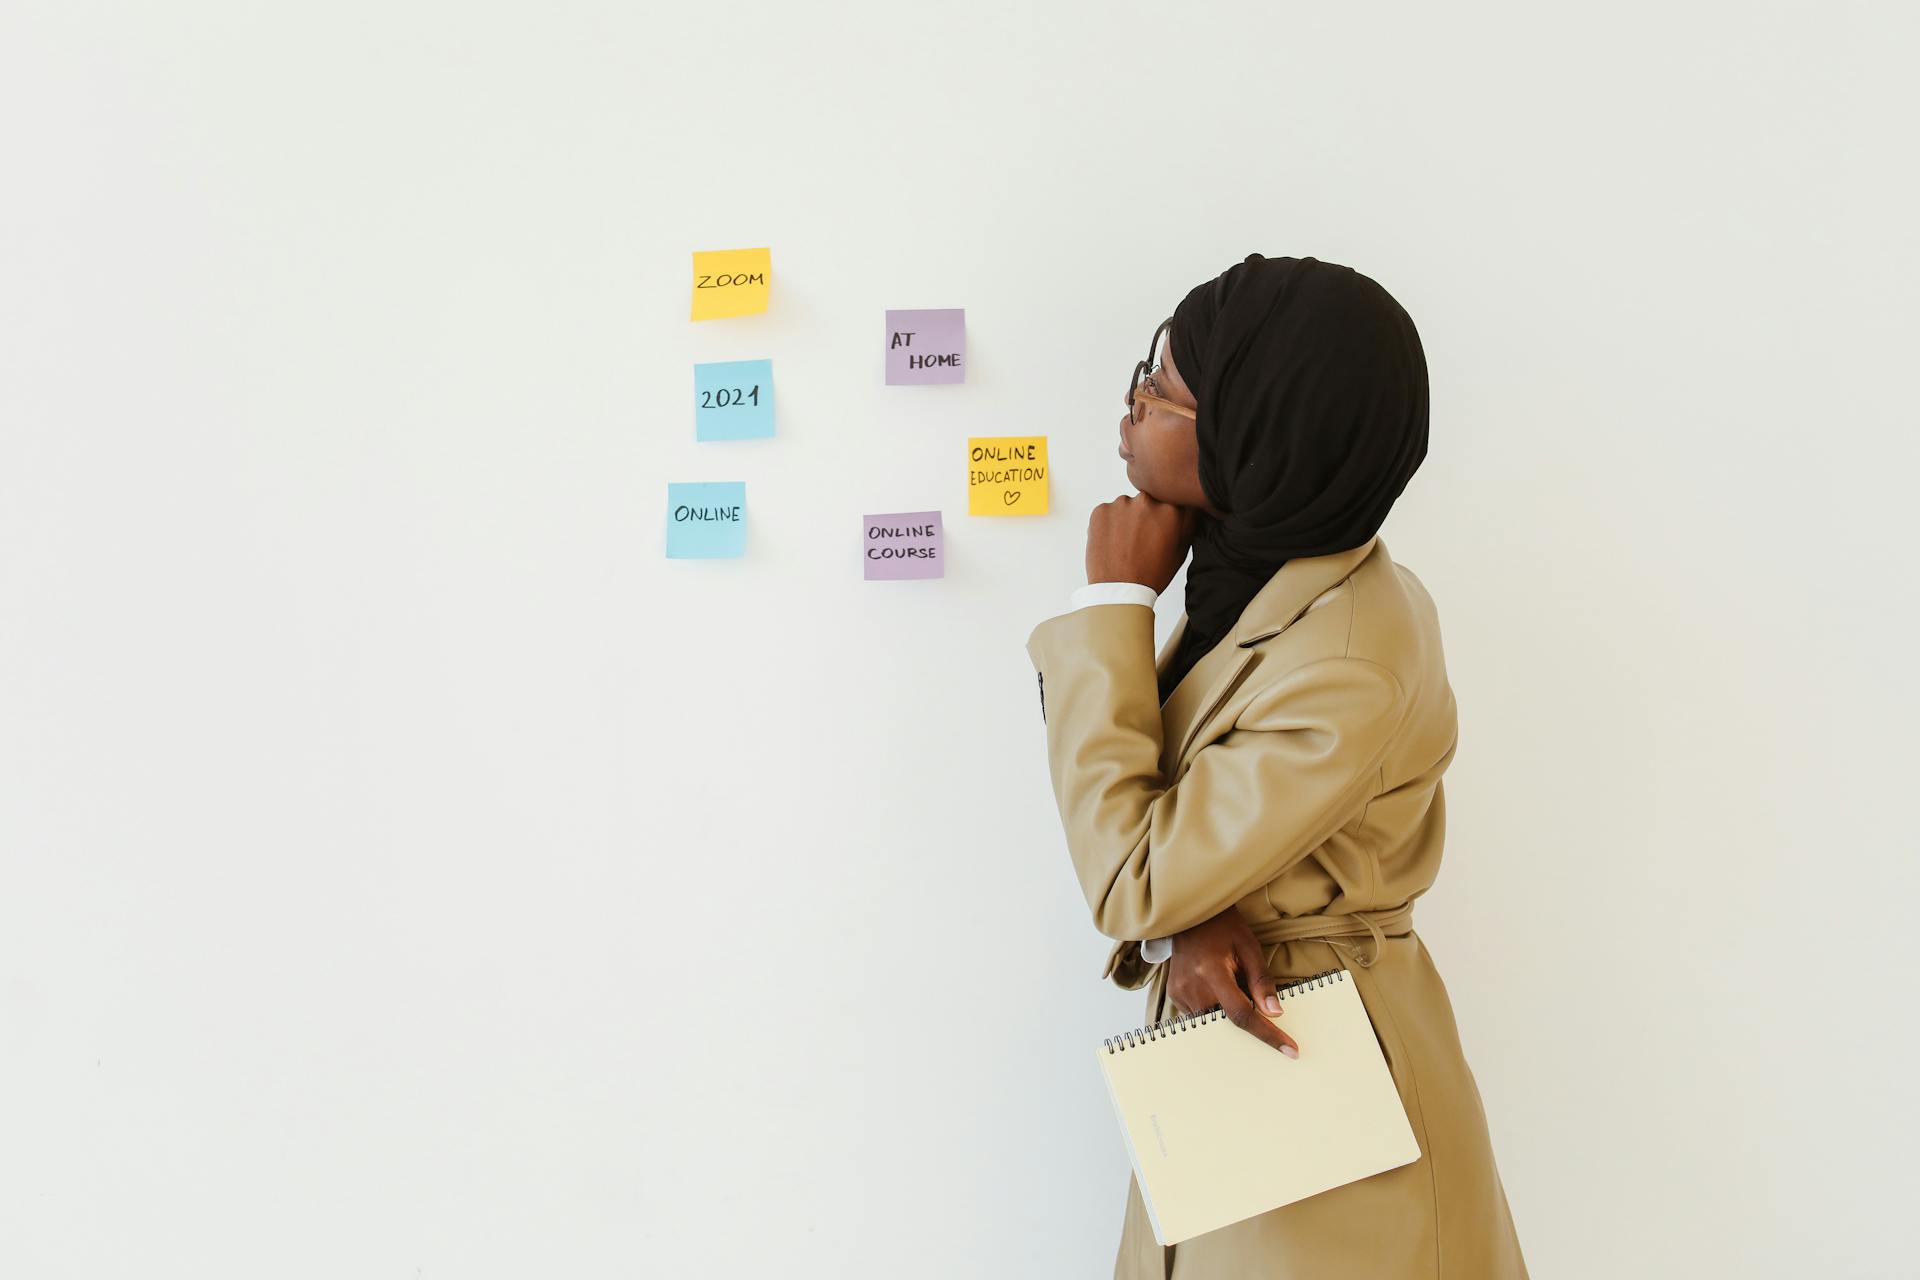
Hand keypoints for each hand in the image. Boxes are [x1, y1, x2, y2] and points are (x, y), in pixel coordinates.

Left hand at [1085, 492, 1198, 592]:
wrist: (1119, 591)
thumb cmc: (1151, 574)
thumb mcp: (1181, 550)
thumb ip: (1187, 522)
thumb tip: (1190, 505)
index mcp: (1171, 509)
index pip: (1171, 500)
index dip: (1166, 515)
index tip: (1161, 527)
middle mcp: (1147, 501)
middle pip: (1148, 501)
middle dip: (1146, 515)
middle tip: (1142, 539)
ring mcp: (1121, 504)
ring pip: (1127, 506)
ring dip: (1127, 519)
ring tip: (1126, 543)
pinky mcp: (1101, 510)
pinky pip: (1108, 512)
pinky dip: (1109, 523)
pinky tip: (1113, 542)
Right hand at [1165, 908, 1299, 1057]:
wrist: (1191, 915)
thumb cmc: (1223, 928)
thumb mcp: (1249, 948)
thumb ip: (1262, 981)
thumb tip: (1275, 1013)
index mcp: (1212, 973)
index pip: (1242, 1014)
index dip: (1267, 1035)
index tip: (1289, 1050)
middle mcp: (1192, 987)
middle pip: (1226, 1023)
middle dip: (1247, 1021)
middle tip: (1252, 996)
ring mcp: (1179, 992)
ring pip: (1213, 1022)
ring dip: (1228, 1013)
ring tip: (1230, 983)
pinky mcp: (1174, 995)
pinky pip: (1200, 1015)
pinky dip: (1215, 1008)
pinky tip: (1217, 986)